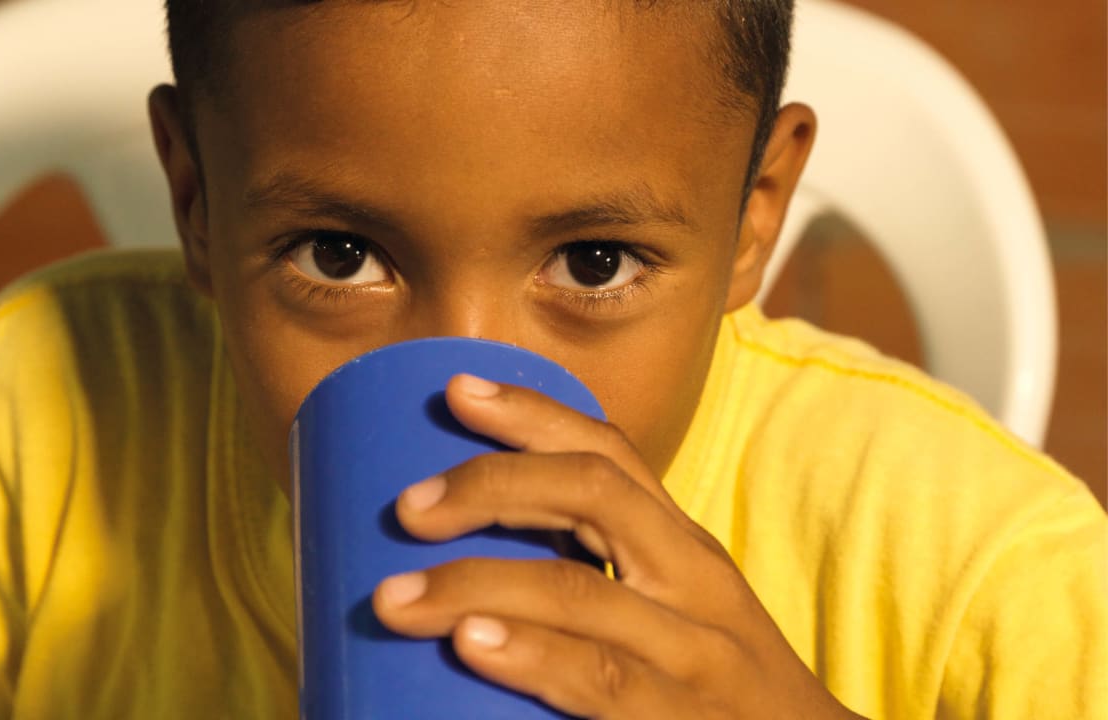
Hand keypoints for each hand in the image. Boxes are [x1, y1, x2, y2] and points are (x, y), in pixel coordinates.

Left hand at [372, 374, 862, 718]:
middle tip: (406, 509)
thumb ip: (601, 584)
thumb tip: (471, 576)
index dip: (534, 412)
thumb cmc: (716, 692)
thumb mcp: (676, 615)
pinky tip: (476, 643)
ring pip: (579, 591)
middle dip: (492, 485)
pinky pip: (604, 680)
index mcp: (682, 550)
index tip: (459, 389)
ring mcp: (697, 657)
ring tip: (398, 596)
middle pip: (591, 495)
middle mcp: (696, 585)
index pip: (610, 454)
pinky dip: (534, 656)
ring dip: (478, 582)